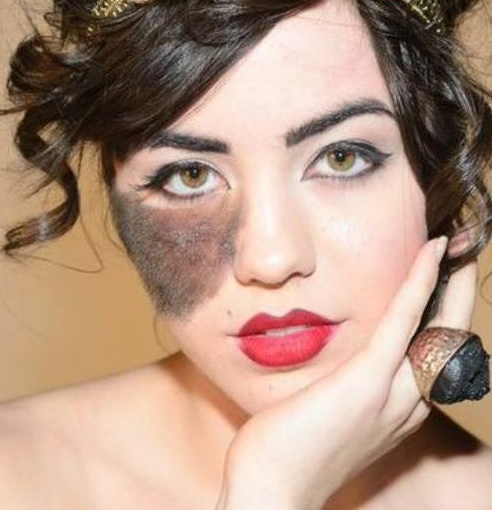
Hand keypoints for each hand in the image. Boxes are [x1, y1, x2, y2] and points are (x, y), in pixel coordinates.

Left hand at [218, 236, 477, 509]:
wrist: (271, 492)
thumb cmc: (287, 452)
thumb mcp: (324, 415)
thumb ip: (340, 390)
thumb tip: (331, 366)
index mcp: (395, 412)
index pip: (430, 357)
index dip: (440, 319)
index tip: (440, 283)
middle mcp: (405, 405)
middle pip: (446, 341)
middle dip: (456, 297)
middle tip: (461, 256)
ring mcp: (390, 395)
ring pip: (437, 329)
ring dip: (448, 284)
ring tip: (452, 247)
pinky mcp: (367, 382)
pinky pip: (402, 323)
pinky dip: (419, 285)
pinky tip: (428, 254)